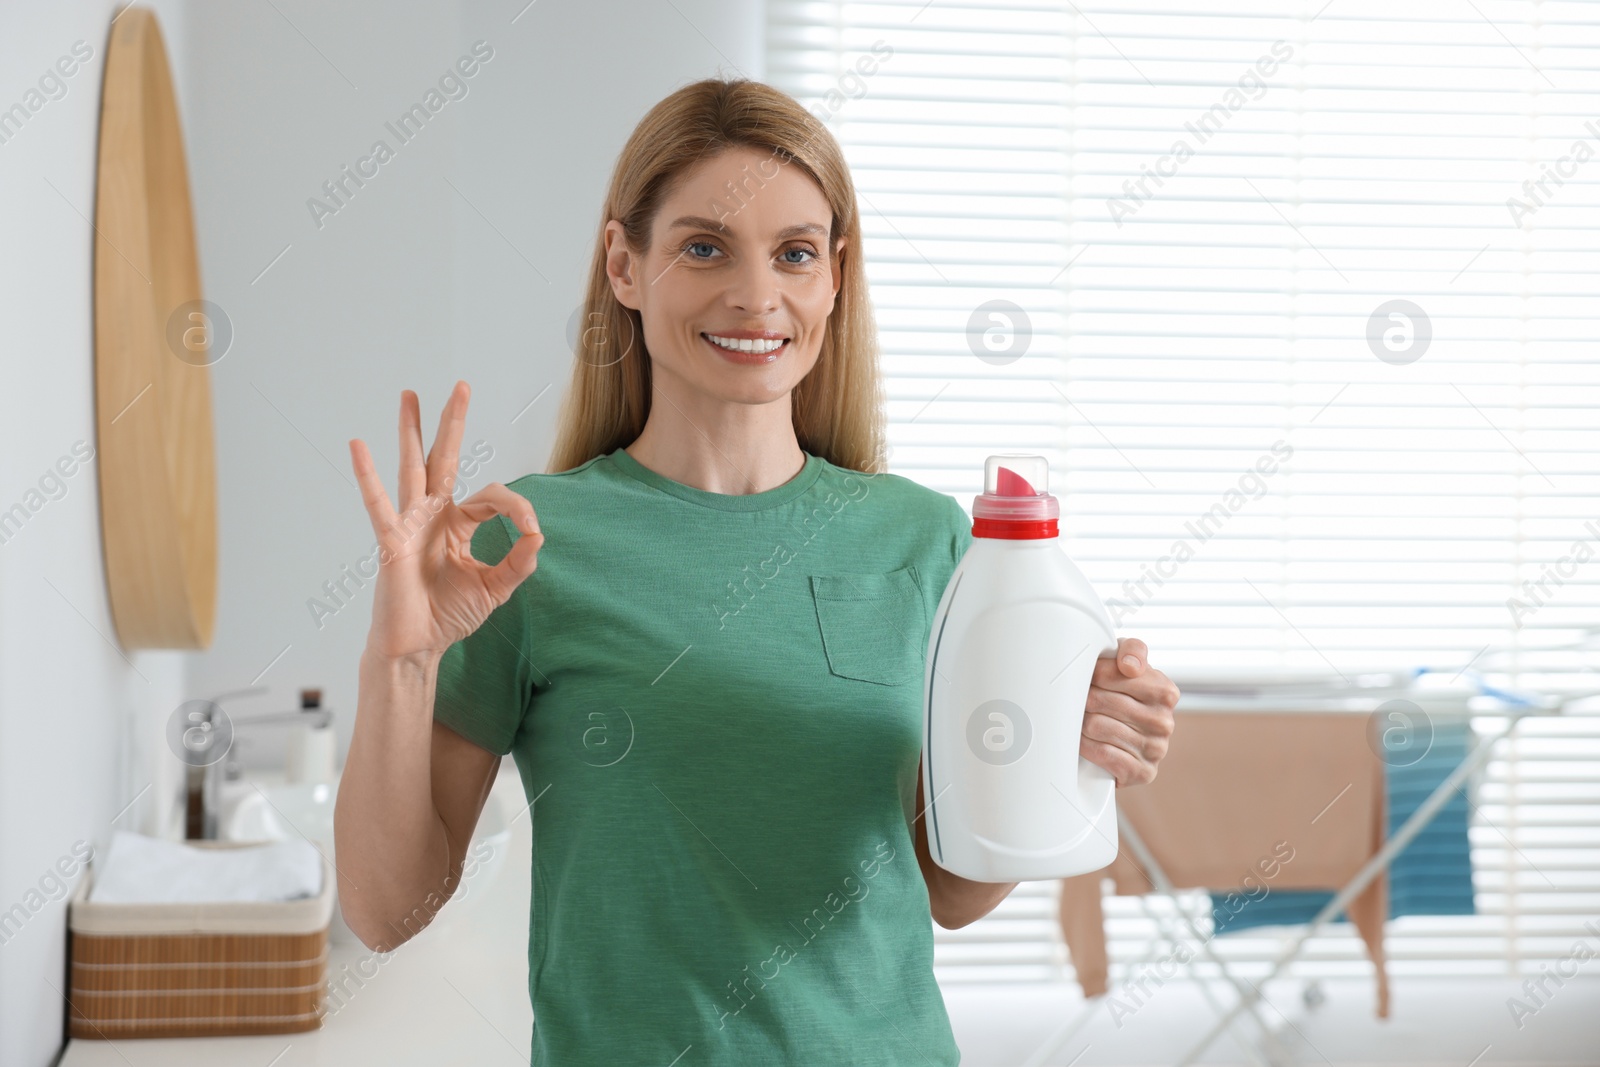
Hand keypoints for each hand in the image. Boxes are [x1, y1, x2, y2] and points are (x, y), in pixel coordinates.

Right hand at [348, 380, 543, 661]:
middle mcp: (432, 516)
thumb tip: (539, 535)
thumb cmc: (449, 617)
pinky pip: (379, 504)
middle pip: (444, 459)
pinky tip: (358, 445)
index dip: (516, 507)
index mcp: (457, 525)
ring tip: (410, 395)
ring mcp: (410, 525)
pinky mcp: (391, 541)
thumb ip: (519, 562)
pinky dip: (367, 475)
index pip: (491, 496)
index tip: (531, 530)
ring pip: (413, 469)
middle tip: (461, 385)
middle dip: (452, 423)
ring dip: (412, 431)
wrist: (418, 647)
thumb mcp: (496, 588)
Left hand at [1081, 637, 1177, 786]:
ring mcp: (1155, 749)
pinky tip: (1085, 741)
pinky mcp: (1142, 773)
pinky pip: (1101, 753)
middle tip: (1079, 700)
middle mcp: (1164, 722)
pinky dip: (1086, 747)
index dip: (1093, 674)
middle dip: (1083, 699)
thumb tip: (1129, 665)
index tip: (1090, 678)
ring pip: (1095, 726)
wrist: (1127, 741)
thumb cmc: (1123, 696)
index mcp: (1165, 691)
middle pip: (1098, 701)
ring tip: (1081, 720)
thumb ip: (1132, 651)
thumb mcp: (1129, 664)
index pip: (1113, 674)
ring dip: (1080, 723)